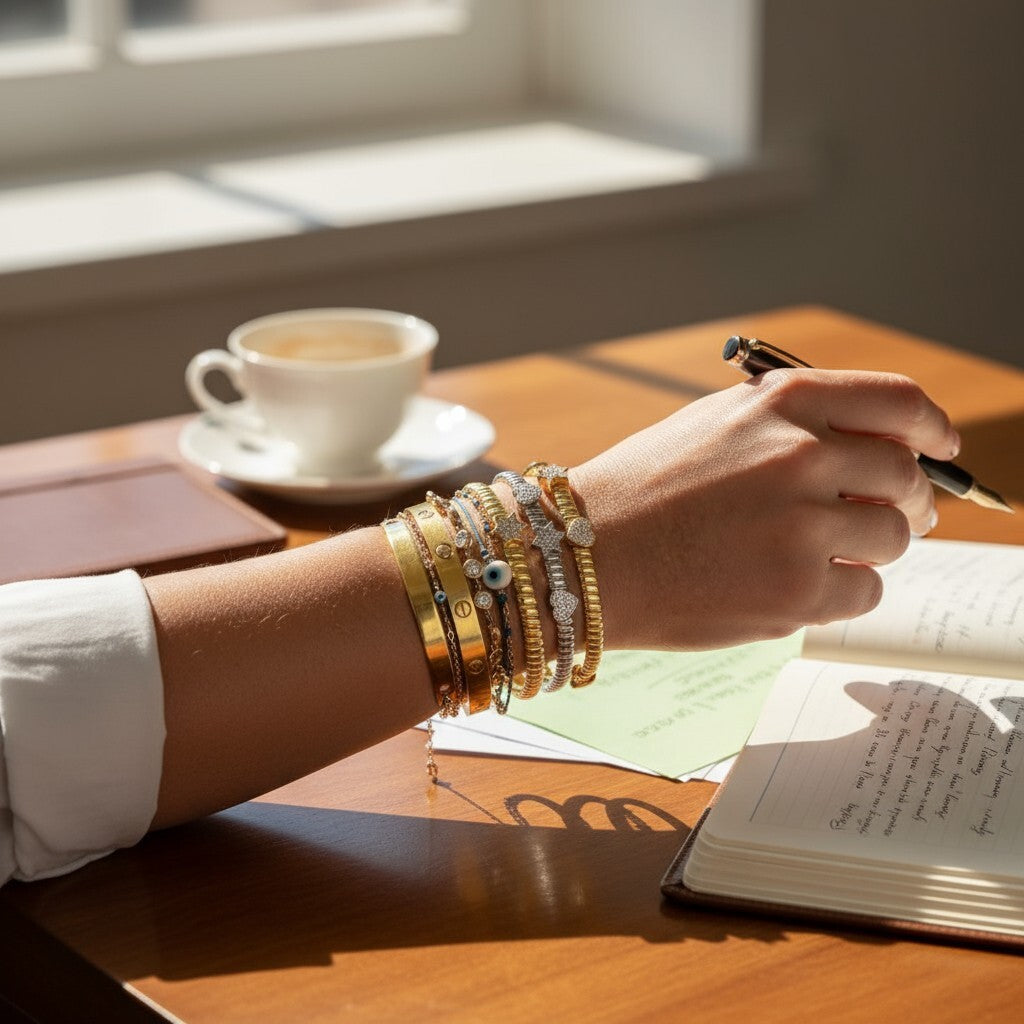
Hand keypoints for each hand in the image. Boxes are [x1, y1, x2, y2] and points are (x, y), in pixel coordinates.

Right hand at [572, 369, 959, 649]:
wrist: (583, 556)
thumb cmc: (641, 491)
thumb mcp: (714, 425)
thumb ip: (793, 424)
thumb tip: (874, 445)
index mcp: (783, 404)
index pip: (900, 402)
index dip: (933, 428)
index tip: (940, 447)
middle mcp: (801, 455)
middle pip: (907, 476)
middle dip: (909, 500)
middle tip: (891, 517)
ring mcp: (803, 525)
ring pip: (893, 538)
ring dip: (869, 547)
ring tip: (818, 553)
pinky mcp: (798, 590)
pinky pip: (865, 590)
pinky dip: (842, 590)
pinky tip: (795, 584)